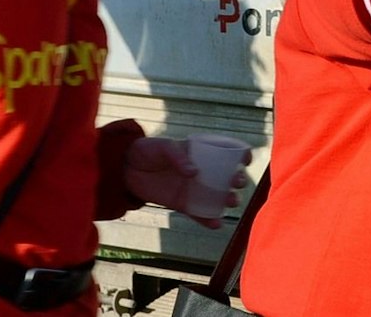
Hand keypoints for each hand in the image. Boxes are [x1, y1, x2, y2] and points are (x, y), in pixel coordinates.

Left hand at [123, 135, 248, 228]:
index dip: (240, 155)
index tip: (245, 159)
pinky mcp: (182, 204)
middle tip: (237, 183)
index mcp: (201, 152)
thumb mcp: (163, 147)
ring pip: (217, 196)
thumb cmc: (147, 151)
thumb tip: (194, 172)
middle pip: (227, 176)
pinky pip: (199, 213)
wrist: (125, 169)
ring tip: (231, 202)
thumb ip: (179, 157)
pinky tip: (217, 224)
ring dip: (227, 200)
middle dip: (237, 180)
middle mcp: (202, 171)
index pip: (227, 152)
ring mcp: (193, 188)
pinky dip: (208, 219)